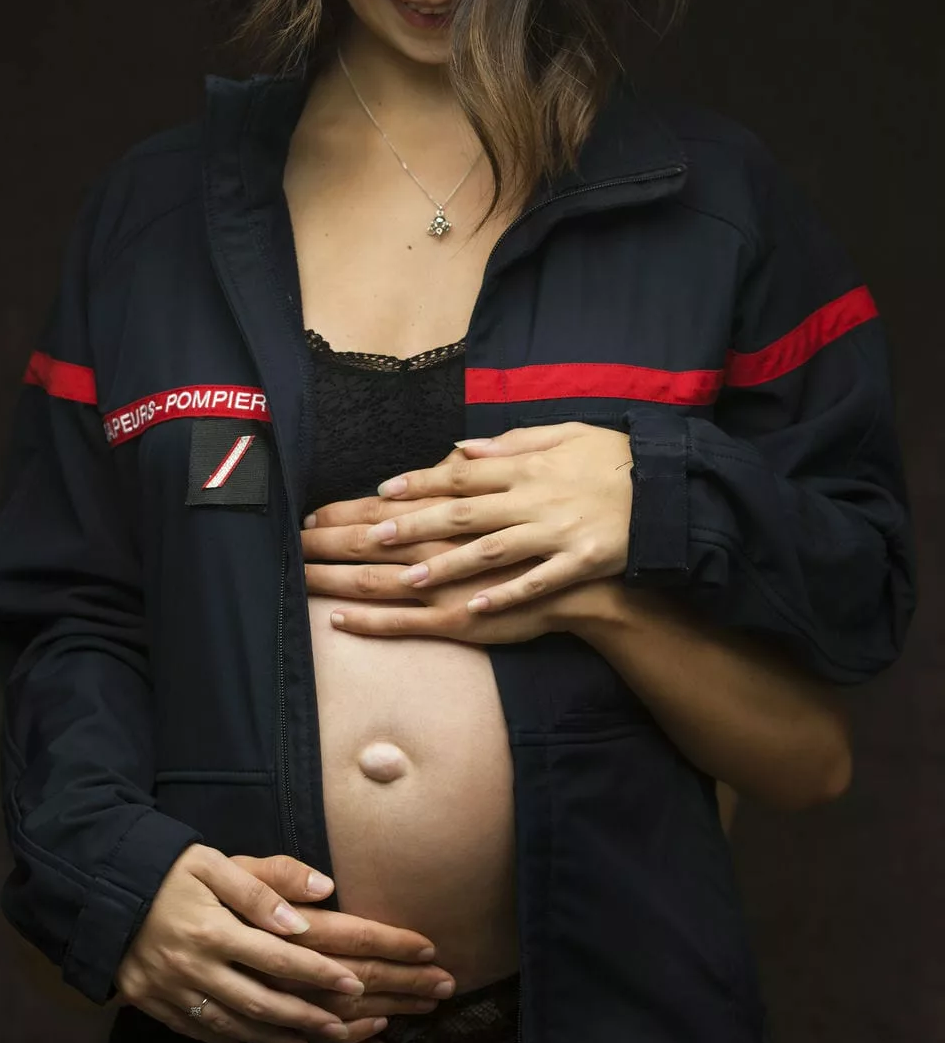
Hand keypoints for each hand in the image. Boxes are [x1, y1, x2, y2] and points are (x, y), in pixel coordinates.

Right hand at [114, 844, 383, 1042]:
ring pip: (231, 1025)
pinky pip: (195, 1031)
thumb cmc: (166, 867)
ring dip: (272, 1039)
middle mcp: (193, 966)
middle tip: (341, 1027)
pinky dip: (226, 1042)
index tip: (353, 983)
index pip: (279, 958)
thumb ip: (266, 883)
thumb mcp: (215, 862)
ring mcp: (170, 990)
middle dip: (305, 1017)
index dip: (318, 973)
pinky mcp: (150, 1002)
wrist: (99, 886)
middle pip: (260, 1002)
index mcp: (213, 929)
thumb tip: (322, 894)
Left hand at [301, 422, 633, 619]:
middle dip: (416, 525)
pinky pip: (536, 582)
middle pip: (464, 513)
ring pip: (491, 550)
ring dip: (448, 564)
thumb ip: (511, 443)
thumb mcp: (566, 435)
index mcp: (527, 467)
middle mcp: (535, 498)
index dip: (421, 482)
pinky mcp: (580, 561)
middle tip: (373, 537)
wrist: (669, 491)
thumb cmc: (614, 461)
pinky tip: (474, 607)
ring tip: (408, 577)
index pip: (462, 474)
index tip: (383, 489)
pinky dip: (505, 595)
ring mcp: (556, 532)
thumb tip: (461, 449)